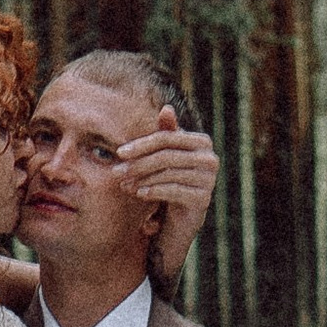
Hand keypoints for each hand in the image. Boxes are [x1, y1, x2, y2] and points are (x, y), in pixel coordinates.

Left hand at [118, 106, 217, 287]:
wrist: (180, 219)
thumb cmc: (170, 181)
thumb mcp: (165, 156)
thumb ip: (166, 133)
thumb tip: (166, 107)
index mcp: (202, 142)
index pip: (167, 138)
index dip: (142, 144)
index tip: (119, 152)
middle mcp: (210, 159)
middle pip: (167, 156)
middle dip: (138, 163)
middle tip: (117, 171)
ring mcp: (209, 180)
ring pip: (168, 173)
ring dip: (142, 178)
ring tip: (124, 184)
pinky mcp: (203, 199)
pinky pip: (174, 191)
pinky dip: (153, 191)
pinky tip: (139, 193)